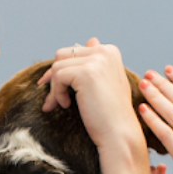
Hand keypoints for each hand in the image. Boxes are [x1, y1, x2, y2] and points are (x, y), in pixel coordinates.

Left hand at [37, 38, 143, 156]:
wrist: (118, 133)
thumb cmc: (110, 113)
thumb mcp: (105, 81)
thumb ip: (97, 61)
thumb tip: (91, 39)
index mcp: (109, 51)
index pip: (74, 52)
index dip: (62, 71)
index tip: (58, 89)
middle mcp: (105, 51)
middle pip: (62, 55)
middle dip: (54, 77)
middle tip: (54, 99)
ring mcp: (97, 60)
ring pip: (57, 66)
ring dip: (54, 88)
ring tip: (63, 104)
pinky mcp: (87, 72)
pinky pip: (58, 76)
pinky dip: (56, 93)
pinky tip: (67, 105)